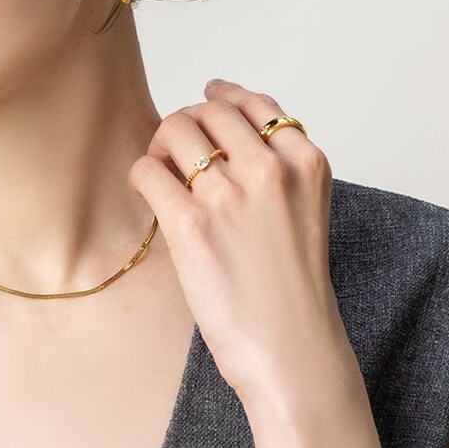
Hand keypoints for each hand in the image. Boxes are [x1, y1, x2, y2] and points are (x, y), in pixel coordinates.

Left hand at [127, 79, 352, 405]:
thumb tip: (221, 138)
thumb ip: (275, 172)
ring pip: (175, 130)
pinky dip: (142, 175)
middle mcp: (270, 169)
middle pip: (210, 110)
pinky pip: (147, 170)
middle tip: (176, 147)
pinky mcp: (190, 223)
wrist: (290, 348)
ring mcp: (229, 194)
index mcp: (306, 163)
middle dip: (188, 121)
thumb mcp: (303, 214)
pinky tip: (148, 193)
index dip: (224, 99)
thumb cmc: (292, 290)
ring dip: (161, 144)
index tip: (208, 102)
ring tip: (162, 171)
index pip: (255, 105)